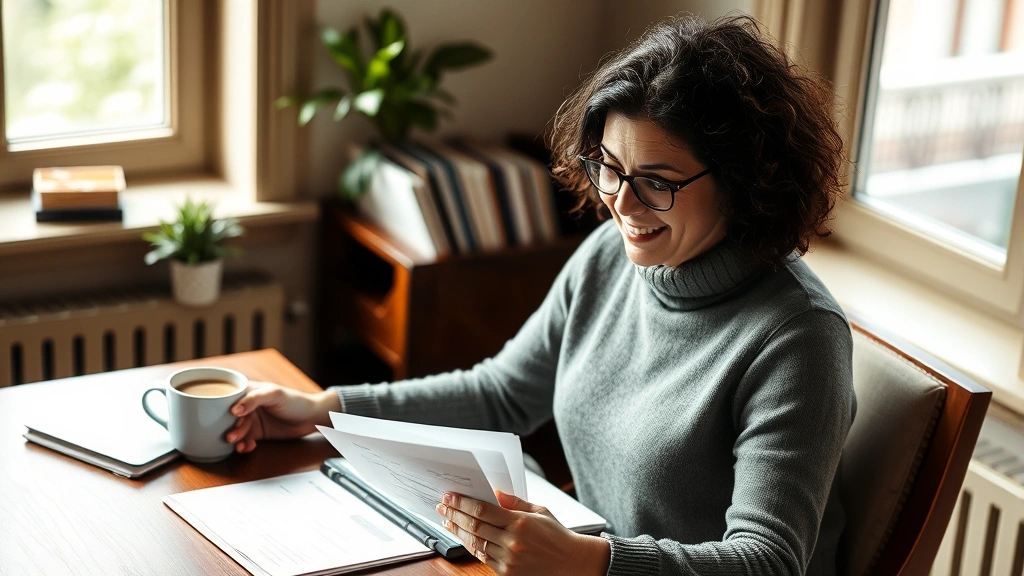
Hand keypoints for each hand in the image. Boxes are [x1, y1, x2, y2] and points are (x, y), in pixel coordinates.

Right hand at [226, 382, 339, 452]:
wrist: (312, 418)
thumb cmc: (295, 401)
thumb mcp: (275, 395)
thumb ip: (255, 399)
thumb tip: (234, 409)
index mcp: (250, 391)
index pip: (230, 397)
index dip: (224, 408)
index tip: (227, 417)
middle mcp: (249, 405)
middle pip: (232, 417)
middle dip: (231, 427)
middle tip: (231, 437)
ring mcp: (253, 420)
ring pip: (238, 430)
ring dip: (237, 438)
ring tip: (238, 445)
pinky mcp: (258, 433)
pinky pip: (246, 440)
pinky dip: (245, 445)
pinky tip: (247, 448)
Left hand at [436, 490, 609, 575]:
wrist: (573, 564)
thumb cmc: (558, 536)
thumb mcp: (540, 512)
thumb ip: (515, 503)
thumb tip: (495, 493)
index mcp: (521, 523)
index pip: (483, 510)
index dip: (463, 503)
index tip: (450, 496)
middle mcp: (513, 542)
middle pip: (474, 526)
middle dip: (454, 514)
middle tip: (442, 506)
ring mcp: (509, 560)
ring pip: (475, 543)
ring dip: (458, 531)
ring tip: (448, 520)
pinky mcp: (507, 573)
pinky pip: (483, 558)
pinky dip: (471, 546)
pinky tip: (464, 538)